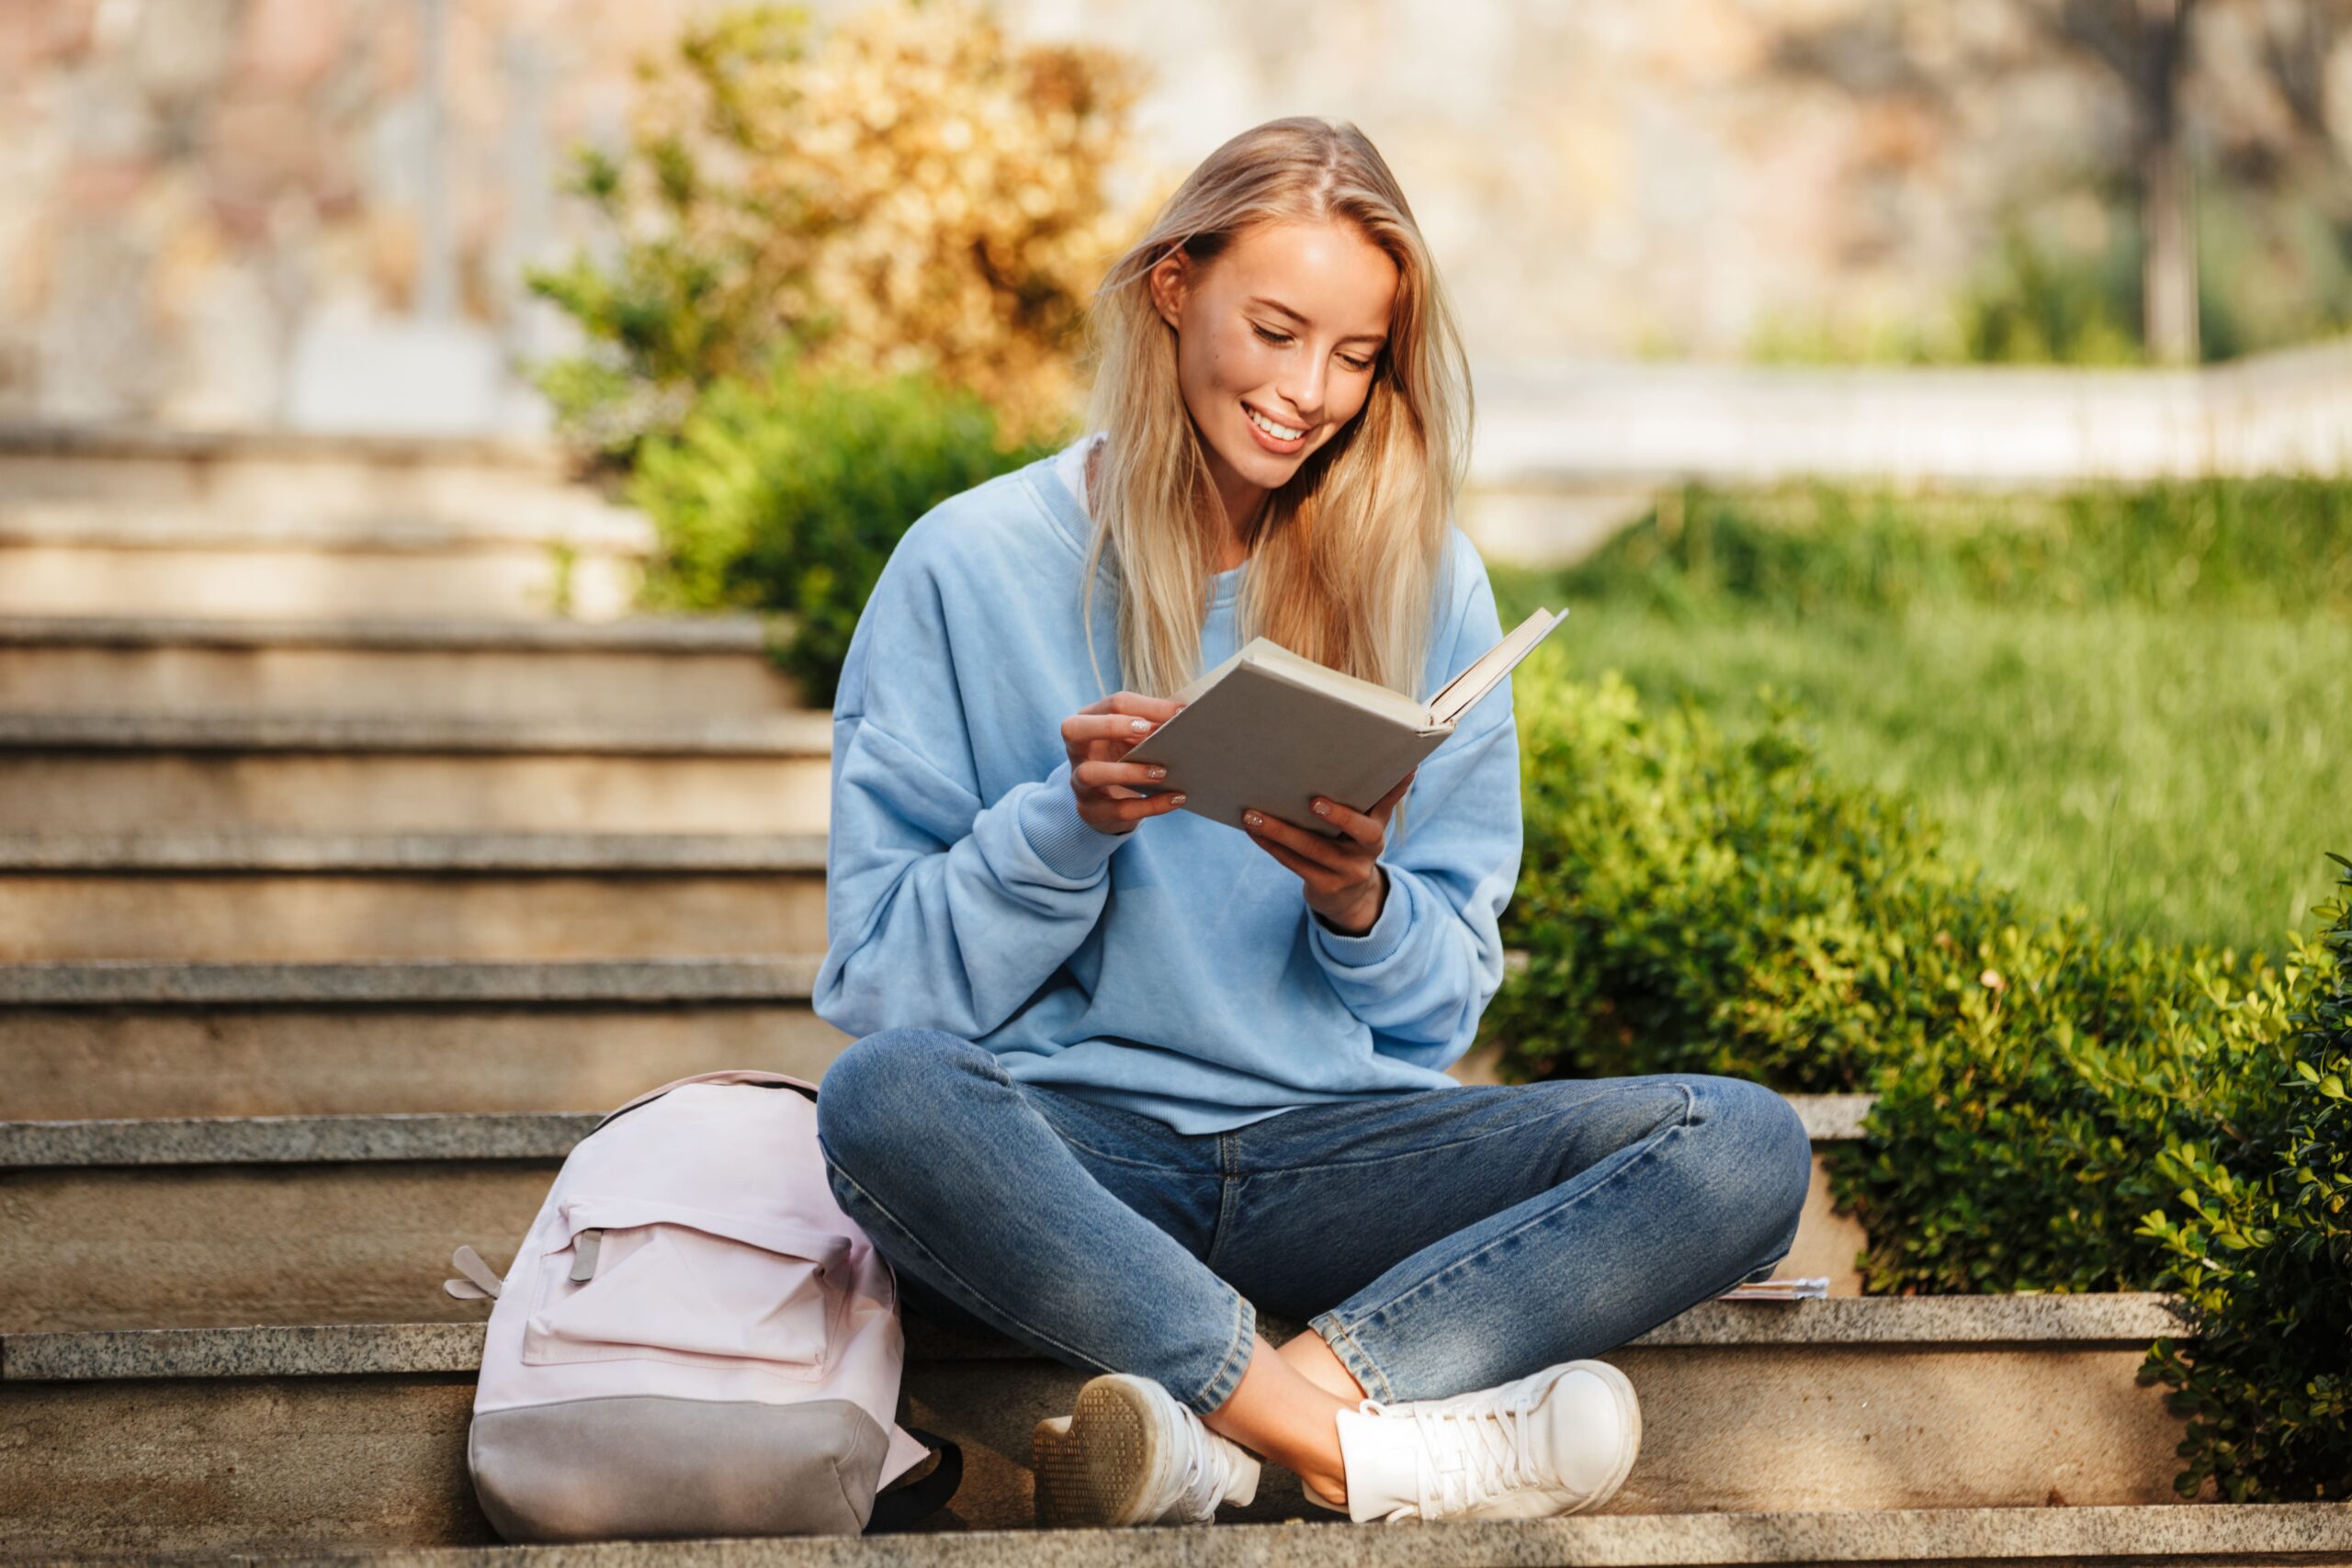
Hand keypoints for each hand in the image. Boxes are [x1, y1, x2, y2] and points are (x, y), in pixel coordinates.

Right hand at [1060, 691, 1188, 834]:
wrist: (1110, 800)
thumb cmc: (1126, 757)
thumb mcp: (1134, 738)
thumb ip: (1153, 726)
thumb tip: (1187, 716)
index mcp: (1088, 721)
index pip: (1111, 705)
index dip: (1145, 707)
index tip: (1179, 713)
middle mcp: (1076, 749)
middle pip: (1074, 729)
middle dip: (1110, 726)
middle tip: (1147, 730)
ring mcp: (1078, 782)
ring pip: (1090, 774)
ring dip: (1129, 772)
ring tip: (1163, 772)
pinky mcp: (1090, 811)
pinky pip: (1118, 810)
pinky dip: (1150, 805)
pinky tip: (1175, 798)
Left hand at [1241, 769, 1416, 935]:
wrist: (1350, 898)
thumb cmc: (1351, 846)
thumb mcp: (1369, 826)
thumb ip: (1378, 798)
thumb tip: (1402, 765)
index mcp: (1376, 830)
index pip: (1387, 804)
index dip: (1395, 789)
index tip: (1402, 770)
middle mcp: (1367, 851)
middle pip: (1356, 830)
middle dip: (1337, 815)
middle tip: (1313, 801)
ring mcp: (1346, 872)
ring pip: (1312, 848)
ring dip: (1279, 830)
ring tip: (1252, 814)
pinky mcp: (1324, 887)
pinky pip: (1294, 863)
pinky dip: (1271, 845)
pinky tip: (1253, 831)